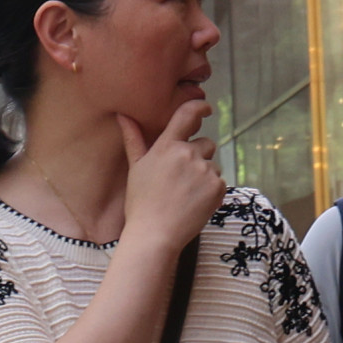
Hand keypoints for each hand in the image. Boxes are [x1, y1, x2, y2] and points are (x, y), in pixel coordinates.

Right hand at [119, 94, 223, 255]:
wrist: (155, 234)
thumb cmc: (141, 202)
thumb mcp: (136, 168)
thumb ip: (134, 139)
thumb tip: (123, 115)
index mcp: (166, 146)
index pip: (187, 115)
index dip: (199, 108)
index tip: (206, 108)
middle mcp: (187, 154)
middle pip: (205, 144)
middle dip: (198, 157)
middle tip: (180, 179)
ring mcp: (205, 170)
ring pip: (212, 165)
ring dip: (204, 175)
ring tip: (184, 194)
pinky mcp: (218, 186)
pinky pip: (219, 182)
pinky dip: (211, 191)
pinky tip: (194, 202)